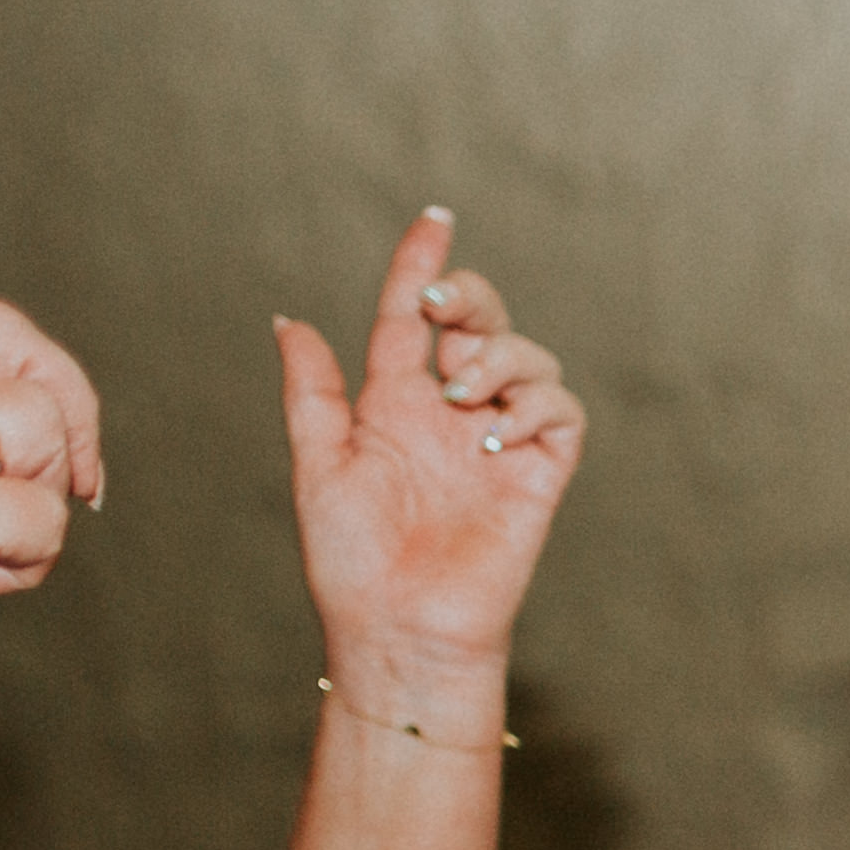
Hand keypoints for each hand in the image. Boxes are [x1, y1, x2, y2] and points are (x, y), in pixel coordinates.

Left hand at [282, 210, 584, 713]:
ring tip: (464, 396)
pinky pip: (560, 416)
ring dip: (499, 358)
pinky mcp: (538, 478)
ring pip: (528, 361)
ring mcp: (498, 443)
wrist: (398, 630)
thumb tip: (289, 319)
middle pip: (480, 323)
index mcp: (395, 403)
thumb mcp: (318, 463)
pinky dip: (536, 407)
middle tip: (443, 311)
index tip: (434, 219)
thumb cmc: (351, 561)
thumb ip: (313, 391)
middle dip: (470, 298)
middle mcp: (451, 414)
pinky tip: (496, 434)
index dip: (423, 265)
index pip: (413, 317)